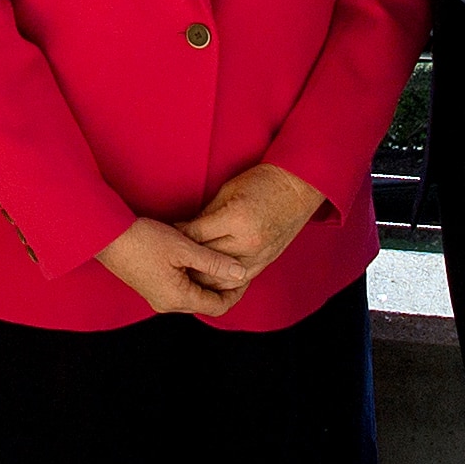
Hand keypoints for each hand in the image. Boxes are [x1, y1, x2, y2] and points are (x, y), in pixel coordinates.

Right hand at [96, 216, 249, 318]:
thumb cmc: (144, 239)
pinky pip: (179, 289)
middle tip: (234, 264)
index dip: (236, 292)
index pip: (218, 306)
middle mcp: (167, 304)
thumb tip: (241, 273)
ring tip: (217, 258)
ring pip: (193, 295)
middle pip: (206, 303)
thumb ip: (215, 263)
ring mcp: (157, 297)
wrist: (105, 235)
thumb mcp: (185, 248)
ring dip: (207, 281)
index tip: (244, 273)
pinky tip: (195, 257)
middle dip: (223, 286)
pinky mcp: (150, 288)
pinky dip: (192, 277)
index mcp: (177, 298)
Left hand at [173, 163, 328, 292]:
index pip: (196, 236)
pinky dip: (222, 282)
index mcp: (236, 219)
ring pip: (221, 278)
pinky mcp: (266, 261)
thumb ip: (206, 216)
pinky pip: (239, 280)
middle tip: (169, 258)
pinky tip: (209, 279)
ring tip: (185, 272)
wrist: (298, 187)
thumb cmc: (262, 181)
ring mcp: (259, 255)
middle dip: (186, 259)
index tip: (166, 236)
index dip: (178, 236)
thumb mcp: (227, 191)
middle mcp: (247, 241)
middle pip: (206, 260)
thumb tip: (185, 231)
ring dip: (202, 276)